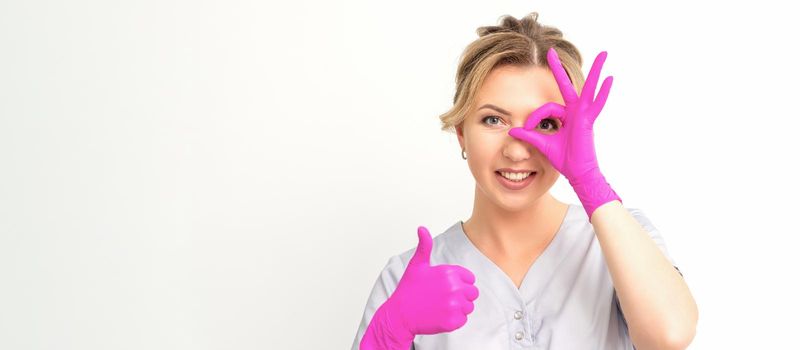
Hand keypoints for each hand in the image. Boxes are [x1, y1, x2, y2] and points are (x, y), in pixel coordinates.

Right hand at [360, 226, 479, 349]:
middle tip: (443, 298)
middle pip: (473, 293)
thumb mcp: (416, 265)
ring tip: (440, 307)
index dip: (460, 283)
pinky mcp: (452, 322)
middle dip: (462, 296)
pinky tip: (440, 316)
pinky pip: (463, 320)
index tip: (445, 287)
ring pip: (469, 307)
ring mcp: (454, 305)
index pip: (470, 279)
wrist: (399, 315)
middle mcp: (454, 288)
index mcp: (449, 272)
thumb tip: (422, 228)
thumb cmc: (408, 289)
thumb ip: (424, 246)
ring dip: (458, 308)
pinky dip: (454, 320)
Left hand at [508, 47, 621, 220]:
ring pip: (588, 88)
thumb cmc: (564, 160)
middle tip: (550, 51)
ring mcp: (583, 115)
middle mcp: (574, 112)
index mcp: (564, 116)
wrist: (577, 172)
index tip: (527, 129)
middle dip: (558, 68)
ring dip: (595, 71)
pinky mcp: (588, 121)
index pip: (545, 108)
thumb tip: (512, 130)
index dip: (534, 118)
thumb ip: (528, 135)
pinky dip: (603, 93)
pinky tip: (609, 79)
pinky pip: (597, 105)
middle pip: (566, 85)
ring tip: (604, 53)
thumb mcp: (542, 144)